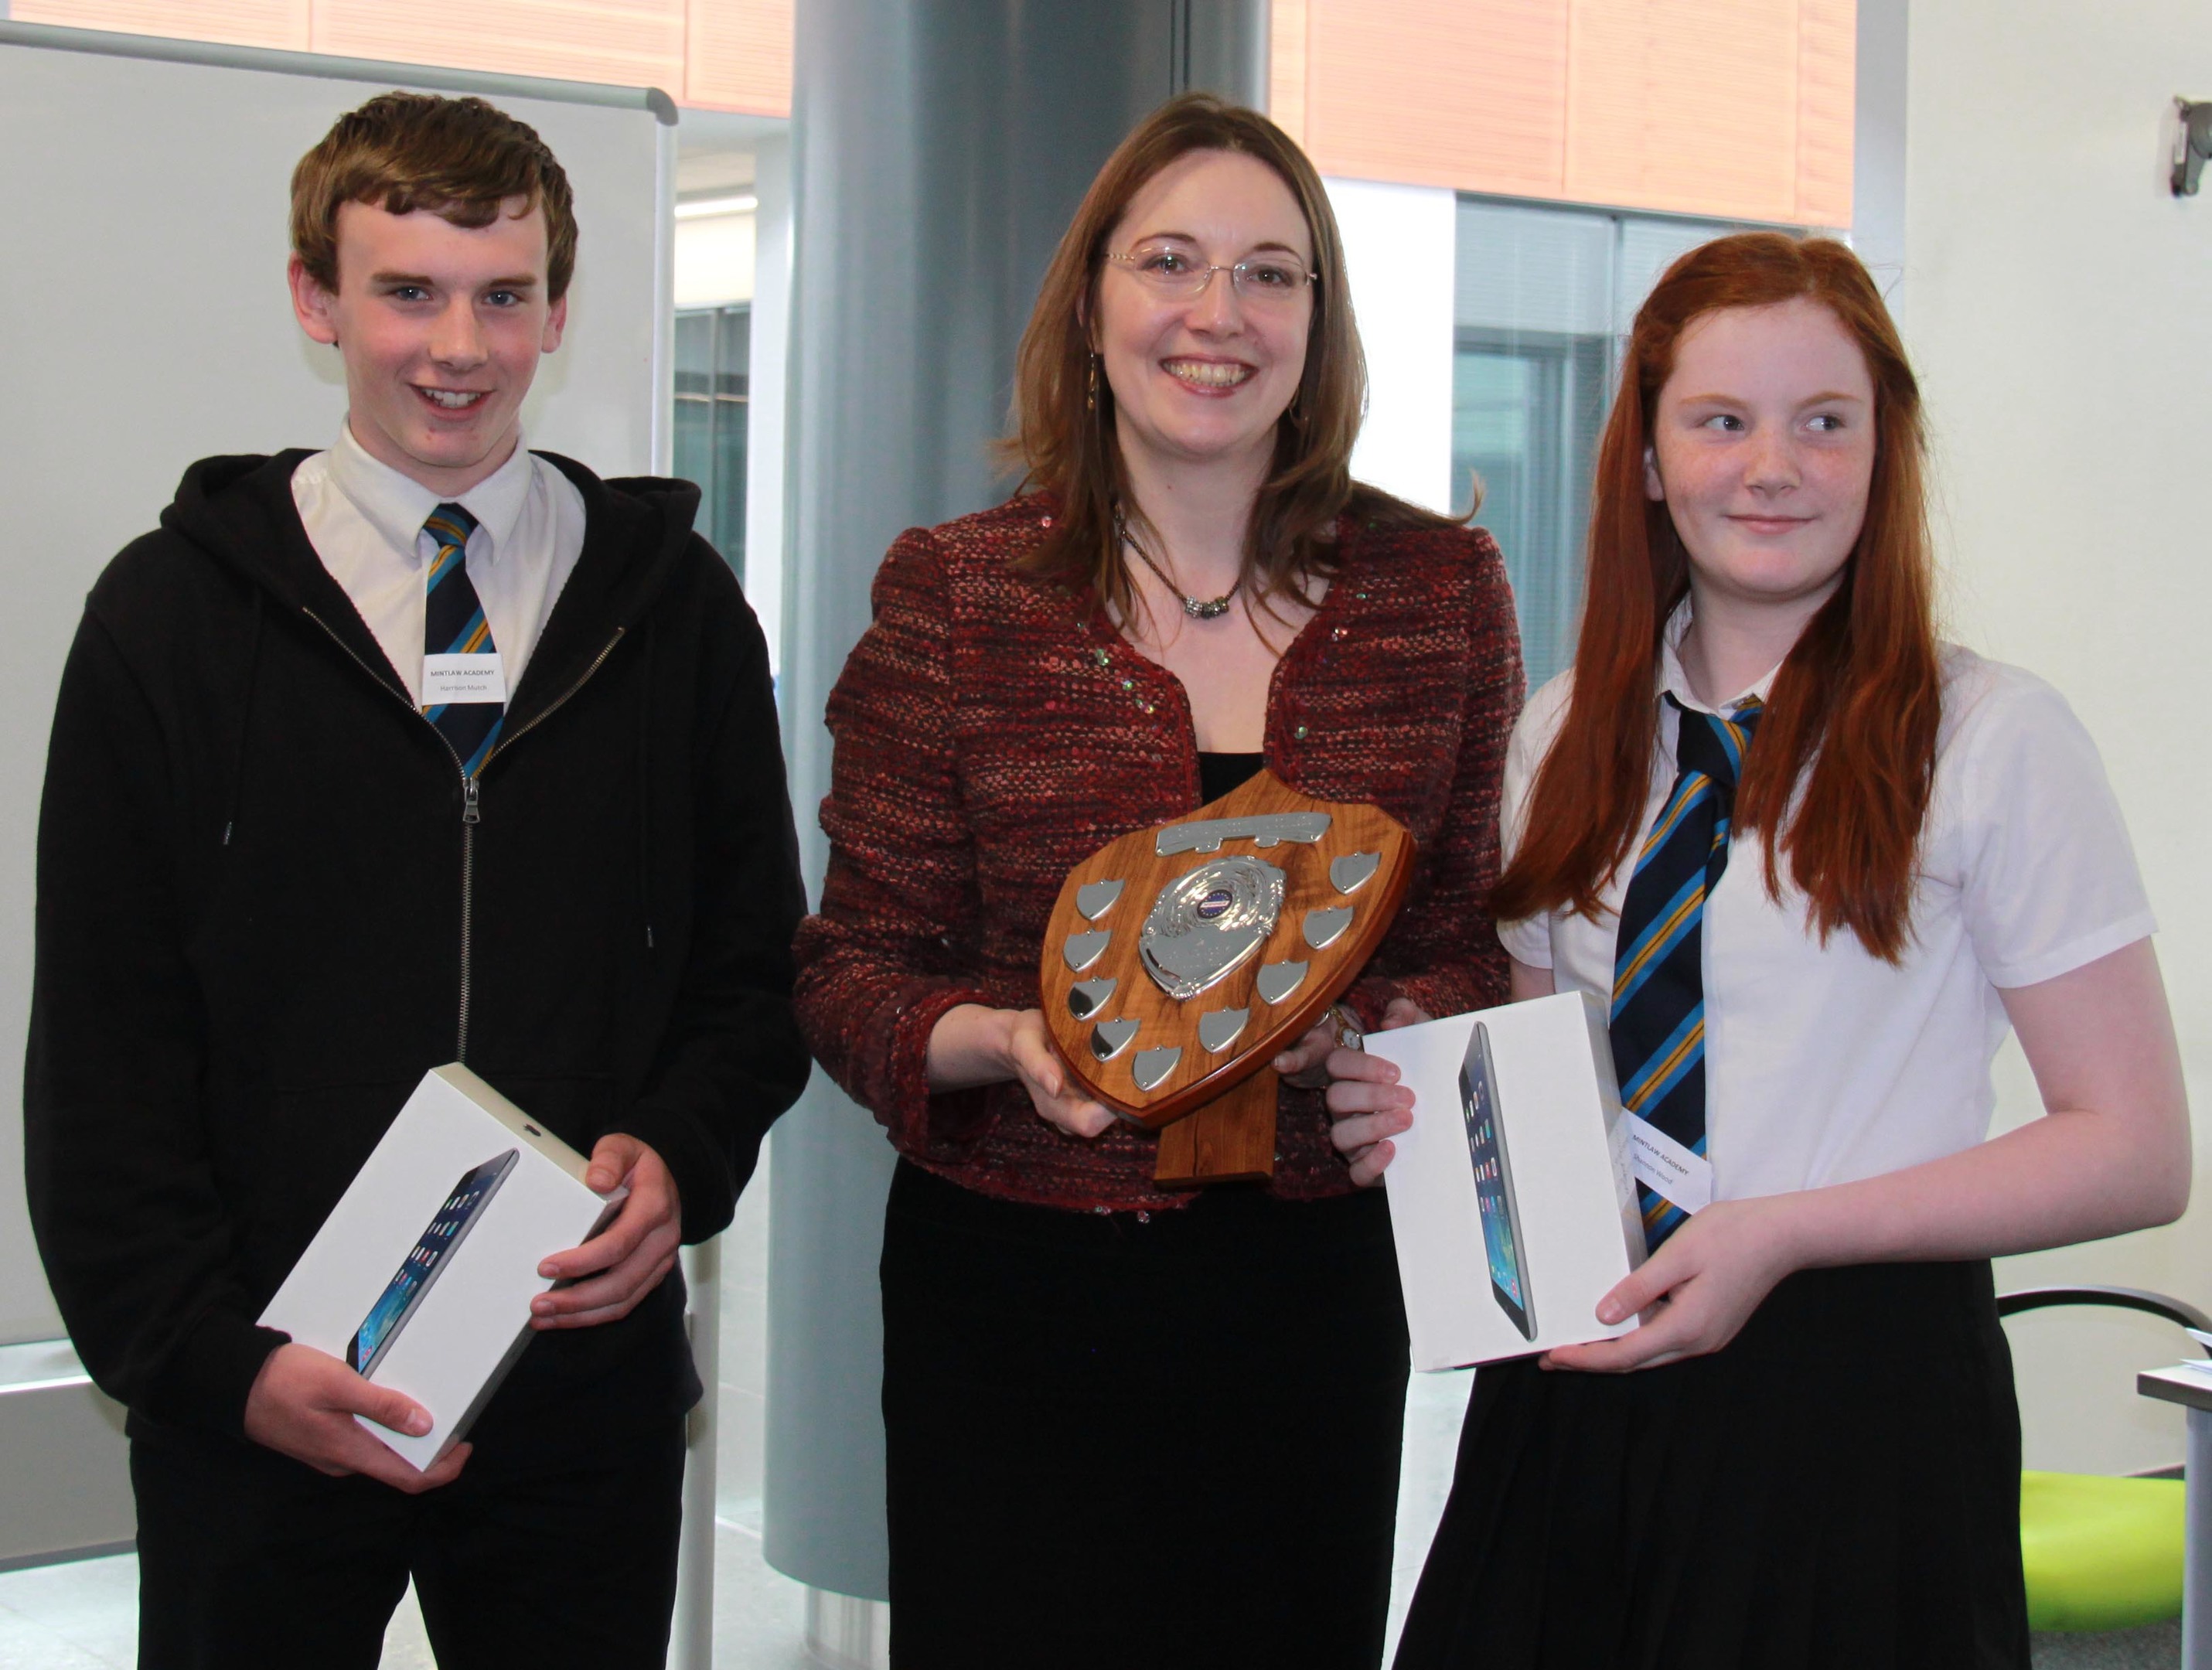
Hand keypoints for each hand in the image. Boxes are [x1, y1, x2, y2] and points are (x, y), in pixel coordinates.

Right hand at [243, 1342, 469, 1491]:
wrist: (235, 1385)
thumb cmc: (285, 1380)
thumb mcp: (338, 1384)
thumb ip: (380, 1405)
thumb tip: (423, 1425)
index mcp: (351, 1452)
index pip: (408, 1479)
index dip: (443, 1470)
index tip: (465, 1446)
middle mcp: (343, 1461)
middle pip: (398, 1468)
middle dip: (431, 1450)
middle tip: (453, 1417)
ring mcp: (331, 1454)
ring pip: (381, 1454)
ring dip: (407, 1438)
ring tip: (428, 1405)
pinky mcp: (322, 1442)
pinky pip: (363, 1443)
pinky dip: (385, 1430)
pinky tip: (391, 1404)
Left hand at [532, 1135, 681, 1328]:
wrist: (666, 1177)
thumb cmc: (638, 1166)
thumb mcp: (623, 1148)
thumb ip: (609, 1158)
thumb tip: (596, 1181)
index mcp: (655, 1207)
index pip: (620, 1243)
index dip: (583, 1261)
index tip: (548, 1266)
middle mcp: (662, 1240)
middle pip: (621, 1281)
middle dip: (577, 1299)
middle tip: (539, 1302)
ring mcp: (659, 1261)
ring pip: (623, 1300)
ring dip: (581, 1314)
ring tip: (543, 1316)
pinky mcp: (650, 1275)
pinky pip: (624, 1304)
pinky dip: (591, 1315)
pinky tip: (563, 1316)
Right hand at [1003, 1008, 1116, 1138]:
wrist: (1019, 1037)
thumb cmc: (1023, 1039)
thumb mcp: (1024, 1043)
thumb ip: (1036, 1064)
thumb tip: (1055, 1087)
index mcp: (1053, 1107)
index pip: (1088, 1123)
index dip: (1108, 1111)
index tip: (1120, 1081)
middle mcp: (1068, 1111)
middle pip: (1106, 1119)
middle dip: (1122, 1097)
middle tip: (1132, 1065)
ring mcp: (1080, 1104)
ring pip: (1112, 1108)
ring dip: (1123, 1089)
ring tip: (1129, 1059)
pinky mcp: (1088, 1094)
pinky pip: (1110, 1095)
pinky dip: (1118, 1080)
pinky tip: (1122, 1059)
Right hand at [1282, 997, 1427, 1186]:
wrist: (1449, 1116)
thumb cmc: (1426, 1072)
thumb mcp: (1422, 1038)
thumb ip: (1407, 1015)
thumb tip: (1392, 1022)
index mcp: (1354, 1075)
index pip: (1337, 1064)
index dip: (1361, 1066)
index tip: (1396, 1071)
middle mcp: (1346, 1107)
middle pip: (1336, 1098)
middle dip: (1371, 1096)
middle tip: (1409, 1097)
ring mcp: (1353, 1138)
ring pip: (1341, 1135)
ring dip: (1372, 1126)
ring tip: (1406, 1120)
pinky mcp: (1366, 1167)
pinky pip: (1356, 1171)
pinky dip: (1371, 1163)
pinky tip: (1393, 1150)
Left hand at [1540, 1196, 1798, 1372]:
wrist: (1782, 1236)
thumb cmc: (1732, 1236)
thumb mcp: (1677, 1256)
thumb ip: (1638, 1289)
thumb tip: (1604, 1316)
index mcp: (1687, 1327)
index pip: (1624, 1354)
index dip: (1586, 1358)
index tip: (1554, 1356)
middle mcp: (1698, 1340)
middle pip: (1635, 1361)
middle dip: (1592, 1362)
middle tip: (1554, 1358)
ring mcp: (1708, 1336)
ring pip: (1651, 1353)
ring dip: (1613, 1352)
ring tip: (1579, 1344)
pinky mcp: (1712, 1325)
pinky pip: (1666, 1340)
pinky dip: (1637, 1339)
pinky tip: (1618, 1328)